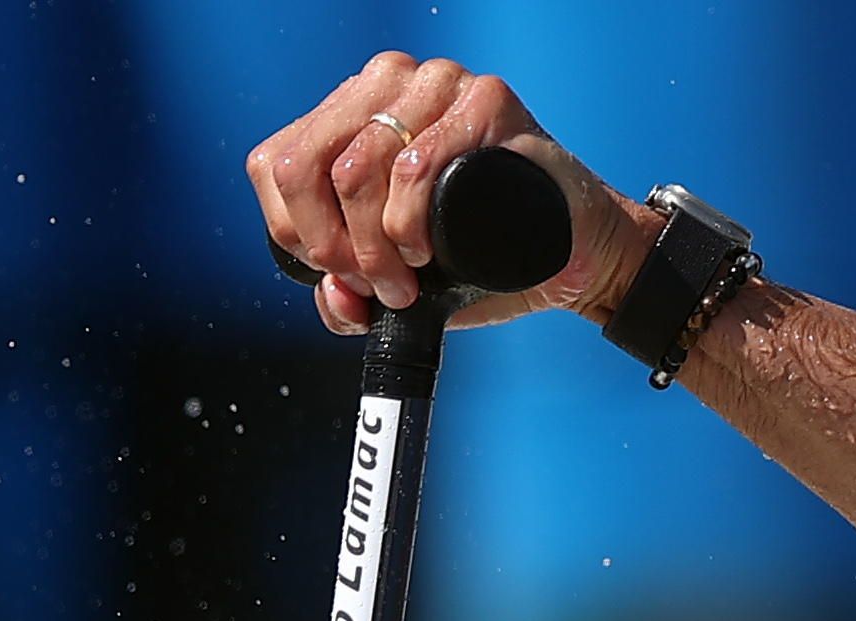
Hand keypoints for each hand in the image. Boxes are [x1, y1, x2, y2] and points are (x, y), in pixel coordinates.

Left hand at [245, 53, 655, 336]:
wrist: (578, 254)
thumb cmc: (491, 256)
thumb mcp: (405, 278)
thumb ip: (354, 291)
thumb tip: (337, 301)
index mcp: (351, 113)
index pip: (277, 161)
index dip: (293, 229)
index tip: (339, 277)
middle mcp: (386, 85)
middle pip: (308, 164)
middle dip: (334, 245)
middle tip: (376, 287)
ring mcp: (437, 85)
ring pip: (358, 166)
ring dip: (374, 245)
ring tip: (410, 281)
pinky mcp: (486, 100)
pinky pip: (416, 162)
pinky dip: (409, 221)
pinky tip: (429, 251)